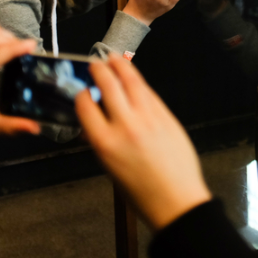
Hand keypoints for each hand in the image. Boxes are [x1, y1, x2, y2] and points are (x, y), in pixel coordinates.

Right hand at [76, 57, 211, 230]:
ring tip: (114, 59)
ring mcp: (148, 118)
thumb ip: (100, 141)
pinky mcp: (166, 116)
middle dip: (99, 70)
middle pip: (108, 85)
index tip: (82, 91)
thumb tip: (93, 124)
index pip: (85, 105)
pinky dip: (139, 82)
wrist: (175, 199)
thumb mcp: (109, 168)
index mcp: (104, 142)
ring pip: (132, 82)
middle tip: (95, 64)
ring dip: (121, 66)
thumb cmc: (140, 191)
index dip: (81, 94)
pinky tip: (134, 78)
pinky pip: (149, 93)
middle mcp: (125, 125)